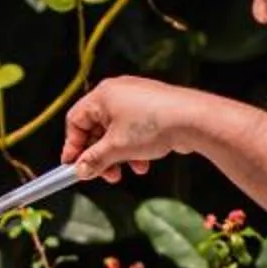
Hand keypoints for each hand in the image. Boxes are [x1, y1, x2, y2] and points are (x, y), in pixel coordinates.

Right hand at [61, 77, 216, 183]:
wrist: (193, 119)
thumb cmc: (152, 126)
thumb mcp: (116, 148)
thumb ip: (94, 160)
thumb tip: (80, 170)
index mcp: (102, 95)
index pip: (76, 121)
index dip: (73, 146)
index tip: (74, 167)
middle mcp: (117, 92)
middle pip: (96, 128)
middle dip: (100, 155)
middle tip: (104, 175)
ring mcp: (137, 99)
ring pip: (116, 132)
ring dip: (118, 156)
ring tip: (129, 171)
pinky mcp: (153, 108)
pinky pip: (134, 130)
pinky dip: (134, 148)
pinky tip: (143, 163)